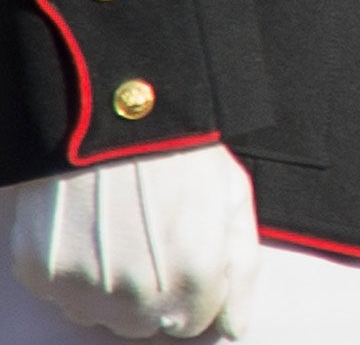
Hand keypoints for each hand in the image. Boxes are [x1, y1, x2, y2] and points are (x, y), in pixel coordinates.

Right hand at [10, 146, 260, 338]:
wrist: (111, 112)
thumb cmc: (180, 151)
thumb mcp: (233, 198)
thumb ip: (241, 270)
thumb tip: (233, 328)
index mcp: (194, 278)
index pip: (196, 325)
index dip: (196, 289)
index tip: (189, 254)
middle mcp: (138, 295)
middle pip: (146, 323)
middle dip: (155, 292)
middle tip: (153, 237)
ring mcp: (85, 288)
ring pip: (101, 314)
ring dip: (112, 288)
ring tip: (121, 230)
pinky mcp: (43, 274)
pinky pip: (62, 293)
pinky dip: (74, 271)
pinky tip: (88, 229)